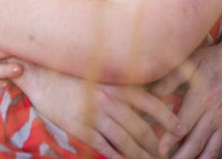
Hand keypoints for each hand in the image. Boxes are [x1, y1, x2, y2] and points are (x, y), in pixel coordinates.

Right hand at [16, 61, 185, 158]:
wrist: (41, 74)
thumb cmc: (71, 71)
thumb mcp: (100, 72)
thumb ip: (120, 82)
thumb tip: (145, 94)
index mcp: (116, 83)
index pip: (151, 102)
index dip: (168, 118)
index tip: (180, 129)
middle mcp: (110, 99)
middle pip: (142, 128)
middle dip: (157, 145)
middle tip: (166, 154)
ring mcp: (95, 115)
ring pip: (126, 142)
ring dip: (141, 156)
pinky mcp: (81, 128)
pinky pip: (105, 148)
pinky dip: (117, 158)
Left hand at [152, 16, 221, 158]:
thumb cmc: (213, 60)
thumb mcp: (189, 63)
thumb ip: (169, 80)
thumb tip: (149, 93)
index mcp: (202, 97)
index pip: (183, 124)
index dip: (170, 139)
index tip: (159, 150)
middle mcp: (214, 113)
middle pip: (196, 142)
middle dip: (180, 156)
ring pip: (208, 149)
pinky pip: (217, 147)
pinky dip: (207, 157)